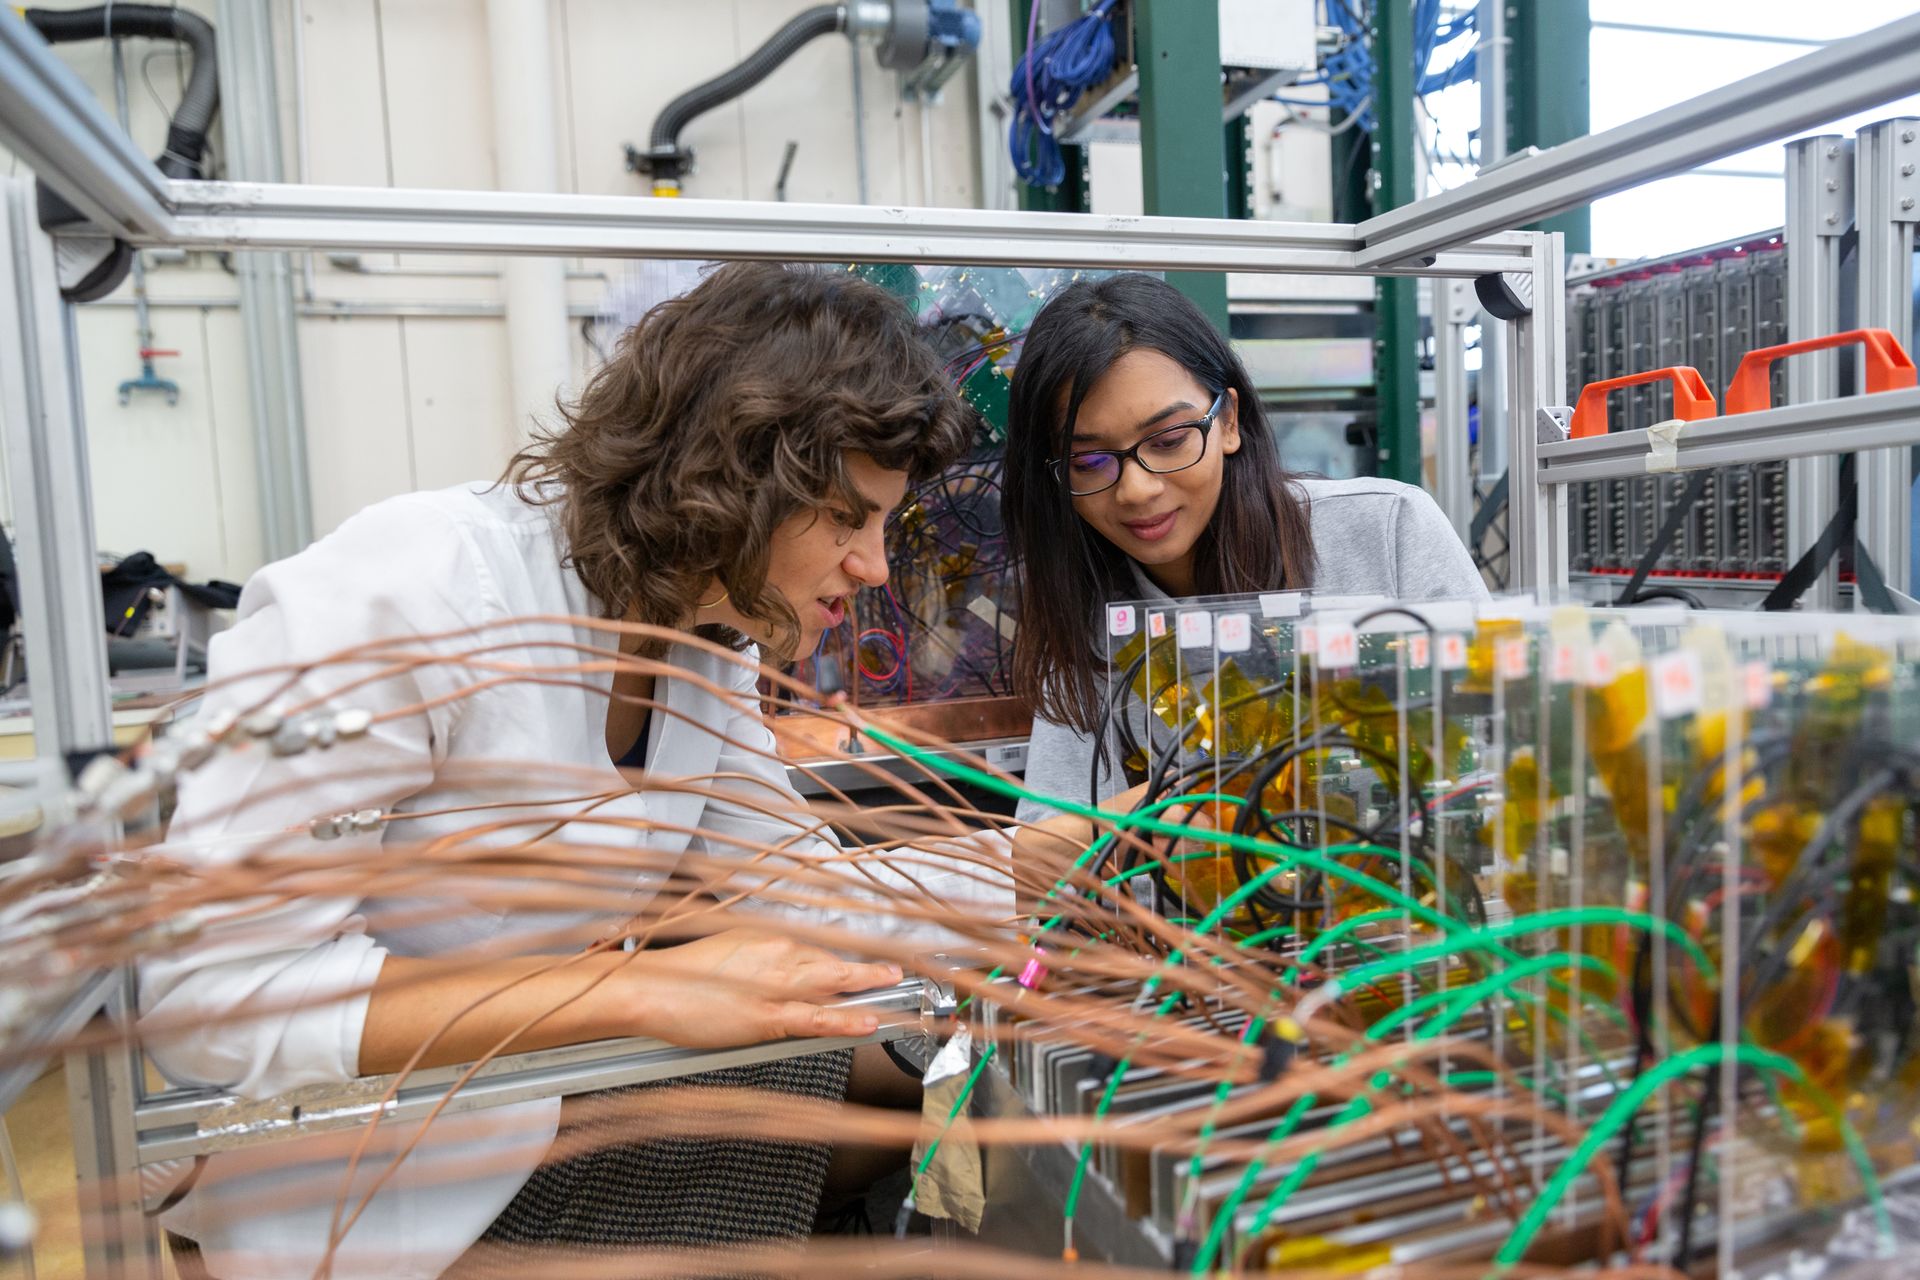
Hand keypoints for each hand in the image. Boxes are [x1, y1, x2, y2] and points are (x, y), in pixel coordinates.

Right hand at [622, 928, 903, 1048]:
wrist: (649, 989)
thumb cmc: (681, 974)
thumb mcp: (729, 950)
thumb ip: (763, 959)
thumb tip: (786, 969)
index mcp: (769, 939)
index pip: (821, 949)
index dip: (850, 961)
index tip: (874, 962)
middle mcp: (778, 955)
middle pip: (837, 961)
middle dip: (873, 968)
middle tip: (903, 971)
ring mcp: (775, 986)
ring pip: (835, 985)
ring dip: (871, 987)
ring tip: (900, 991)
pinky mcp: (765, 1017)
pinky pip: (815, 1018)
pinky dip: (845, 1018)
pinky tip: (868, 1019)